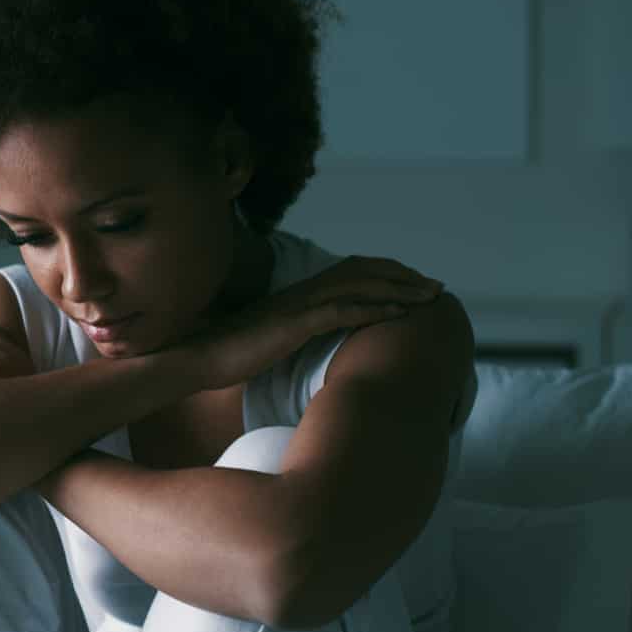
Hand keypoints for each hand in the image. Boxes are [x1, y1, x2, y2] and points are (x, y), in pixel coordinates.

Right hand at [177, 255, 443, 390]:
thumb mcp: (266, 339)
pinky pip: (342, 311)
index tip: (412, 285)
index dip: (385, 275)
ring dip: (399, 289)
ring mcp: (297, 306)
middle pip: (363, 272)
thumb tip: (305, 343)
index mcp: (296, 295)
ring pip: (359, 286)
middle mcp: (301, 293)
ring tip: (429, 296)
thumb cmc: (225, 355)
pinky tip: (398, 313)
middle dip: (403, 276)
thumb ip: (290, 334)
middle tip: (435, 286)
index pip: (350, 273)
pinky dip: (374, 309)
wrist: (196, 359)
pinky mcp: (293, 324)